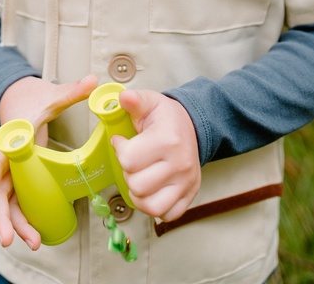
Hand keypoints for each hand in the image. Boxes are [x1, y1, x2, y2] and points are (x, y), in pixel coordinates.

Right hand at [0, 74, 97, 248]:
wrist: (18, 95)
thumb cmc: (34, 97)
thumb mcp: (52, 95)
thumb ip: (73, 91)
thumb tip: (94, 80)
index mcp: (12, 138)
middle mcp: (7, 156)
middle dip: (1, 217)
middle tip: (7, 239)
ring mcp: (11, 168)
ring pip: (7, 200)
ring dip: (16, 222)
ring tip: (34, 243)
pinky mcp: (18, 174)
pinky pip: (17, 199)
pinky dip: (23, 217)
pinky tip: (35, 233)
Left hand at [112, 90, 200, 221]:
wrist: (194, 125)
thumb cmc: (167, 117)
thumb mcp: (150, 102)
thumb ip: (135, 100)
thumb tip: (124, 98)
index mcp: (167, 140)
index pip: (129, 160)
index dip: (119, 150)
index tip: (122, 141)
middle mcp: (179, 164)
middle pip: (137, 186)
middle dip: (128, 173)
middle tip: (132, 161)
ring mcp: (186, 183)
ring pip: (151, 206)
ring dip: (139, 195)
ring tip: (138, 178)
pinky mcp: (189, 195)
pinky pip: (167, 215)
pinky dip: (155, 207)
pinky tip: (151, 190)